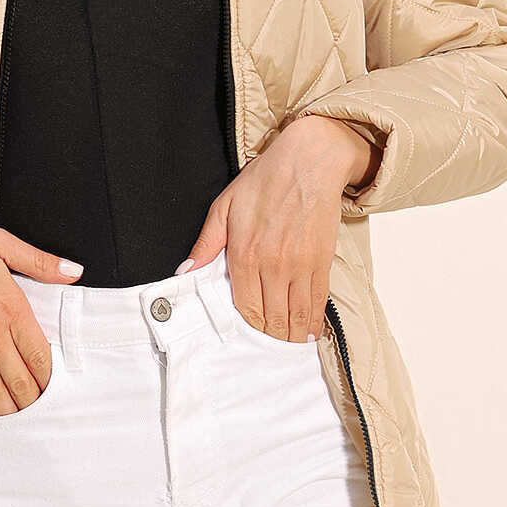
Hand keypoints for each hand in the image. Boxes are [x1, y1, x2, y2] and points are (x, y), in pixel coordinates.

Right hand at [0, 209, 84, 416]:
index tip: (55, 387)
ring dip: (8, 408)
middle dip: (33, 399)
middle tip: (40, 410)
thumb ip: (39, 261)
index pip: (40, 355)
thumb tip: (74, 272)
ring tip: (18, 419)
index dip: (50, 377)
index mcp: (11, 307)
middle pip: (20, 380)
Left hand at [174, 116, 380, 341]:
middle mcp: (273, 265)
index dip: (247, 326)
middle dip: (269, 337)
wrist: (309, 160)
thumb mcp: (223, 207)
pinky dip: (313, 322)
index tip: (248, 334)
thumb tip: (184, 271)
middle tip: (267, 345)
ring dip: (292, 336)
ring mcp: (299, 265)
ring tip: (287, 344)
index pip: (245, 307)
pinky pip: (317, 302)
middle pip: (272, 318)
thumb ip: (205, 244)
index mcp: (244, 254)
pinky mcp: (322, 261)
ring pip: (296, 316)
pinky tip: (309, 333)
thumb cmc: (265, 181)